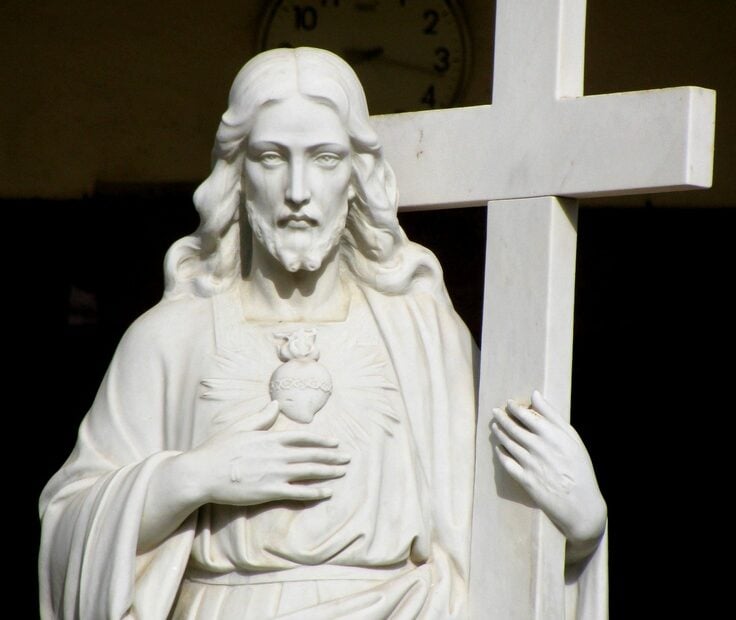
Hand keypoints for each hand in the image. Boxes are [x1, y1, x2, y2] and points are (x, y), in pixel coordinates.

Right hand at [181, 401, 350, 505]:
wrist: (202, 474)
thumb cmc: (217, 450)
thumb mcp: (239, 427)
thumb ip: (261, 417)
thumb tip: (275, 403)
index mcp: (270, 438)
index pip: (302, 437)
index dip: (321, 440)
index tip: (335, 442)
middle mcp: (276, 454)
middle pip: (311, 454)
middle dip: (331, 456)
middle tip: (347, 458)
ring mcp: (274, 473)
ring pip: (309, 471)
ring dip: (328, 471)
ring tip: (342, 471)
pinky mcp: (269, 491)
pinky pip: (298, 492)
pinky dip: (315, 492)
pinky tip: (327, 492)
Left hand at [491, 391, 606, 546]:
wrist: (582, 505)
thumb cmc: (580, 469)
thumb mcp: (573, 439)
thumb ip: (552, 415)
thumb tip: (535, 394)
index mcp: (552, 435)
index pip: (526, 415)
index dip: (514, 407)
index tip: (509, 403)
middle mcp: (539, 448)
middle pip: (513, 428)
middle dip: (502, 417)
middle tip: (495, 411)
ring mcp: (530, 464)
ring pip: (508, 443)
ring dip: (499, 433)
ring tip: (495, 426)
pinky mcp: (525, 480)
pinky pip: (506, 463)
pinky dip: (500, 454)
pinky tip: (498, 448)